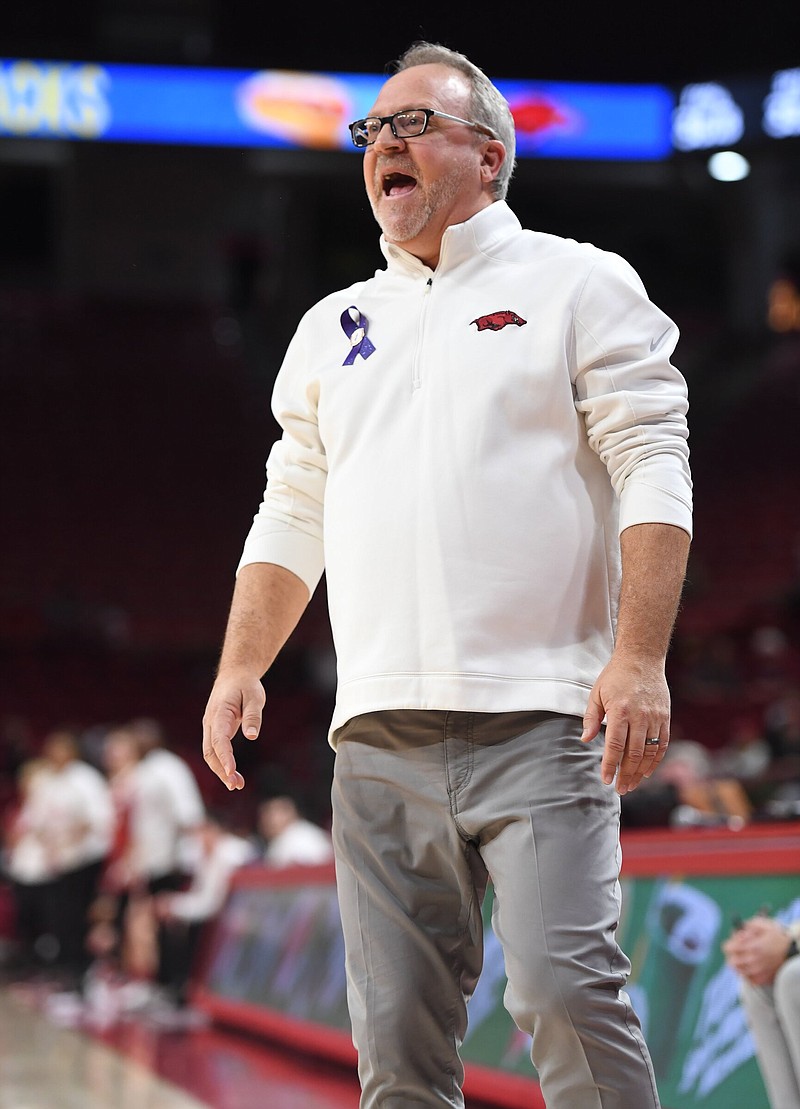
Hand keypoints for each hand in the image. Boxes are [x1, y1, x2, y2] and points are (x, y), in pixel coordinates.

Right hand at [202, 669, 265, 789]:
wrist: (235, 675)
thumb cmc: (246, 685)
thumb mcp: (255, 696)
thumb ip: (252, 716)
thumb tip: (252, 736)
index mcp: (219, 713)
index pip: (219, 739)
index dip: (225, 757)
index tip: (232, 772)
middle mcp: (210, 722)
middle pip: (210, 751)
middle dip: (221, 770)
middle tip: (236, 785)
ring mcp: (210, 727)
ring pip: (210, 753)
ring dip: (221, 770)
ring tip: (237, 785)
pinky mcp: (215, 730)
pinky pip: (215, 750)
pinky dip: (222, 763)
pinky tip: (233, 774)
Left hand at [581, 650, 669, 794]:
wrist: (642, 659)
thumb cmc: (616, 676)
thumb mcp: (597, 693)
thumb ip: (591, 718)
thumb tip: (585, 739)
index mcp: (620, 710)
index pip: (615, 745)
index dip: (610, 765)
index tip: (605, 780)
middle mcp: (640, 716)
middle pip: (633, 754)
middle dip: (626, 775)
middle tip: (619, 789)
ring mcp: (655, 718)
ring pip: (649, 753)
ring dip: (640, 772)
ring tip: (631, 785)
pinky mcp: (665, 718)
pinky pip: (662, 745)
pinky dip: (655, 761)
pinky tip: (647, 772)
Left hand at [722, 916, 791, 985]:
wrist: (794, 952)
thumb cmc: (778, 937)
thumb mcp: (764, 925)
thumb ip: (748, 925)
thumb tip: (738, 929)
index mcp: (752, 947)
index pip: (728, 948)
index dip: (730, 943)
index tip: (735, 942)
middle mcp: (753, 961)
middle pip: (731, 962)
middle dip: (732, 955)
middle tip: (737, 951)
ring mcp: (758, 972)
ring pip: (739, 971)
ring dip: (739, 964)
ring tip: (745, 958)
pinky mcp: (763, 980)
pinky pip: (749, 980)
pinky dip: (747, 974)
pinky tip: (751, 967)